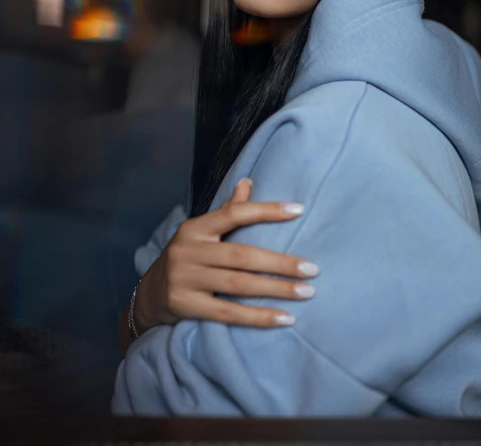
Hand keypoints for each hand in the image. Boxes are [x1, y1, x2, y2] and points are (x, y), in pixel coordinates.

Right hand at [134, 179, 318, 329]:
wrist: (148, 296)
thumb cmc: (187, 258)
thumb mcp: (201, 233)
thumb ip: (227, 210)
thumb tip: (248, 182)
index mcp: (195, 228)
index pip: (234, 213)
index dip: (266, 210)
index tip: (299, 210)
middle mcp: (188, 251)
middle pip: (242, 256)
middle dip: (280, 263)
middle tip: (312, 269)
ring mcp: (185, 280)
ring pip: (239, 285)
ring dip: (276, 290)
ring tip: (306, 292)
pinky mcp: (186, 307)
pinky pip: (228, 314)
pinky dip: (258, 317)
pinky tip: (284, 318)